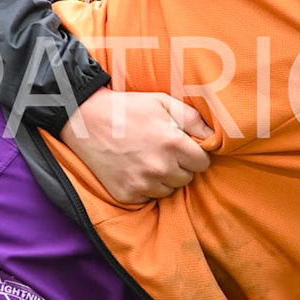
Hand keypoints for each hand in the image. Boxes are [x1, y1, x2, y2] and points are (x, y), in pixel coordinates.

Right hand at [60, 86, 213, 201]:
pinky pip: (148, 197)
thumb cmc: (128, 108)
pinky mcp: (126, 194)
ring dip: (163, 178)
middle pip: (187, 178)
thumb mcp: (164, 102)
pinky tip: (134, 168)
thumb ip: (194, 119)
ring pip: (169, 190)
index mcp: (173, 145)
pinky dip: (145, 186)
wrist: (85, 119)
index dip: (195, 154)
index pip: (203, 163)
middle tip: (162, 151)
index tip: (183, 147)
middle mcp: (159, 168)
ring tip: (146, 158)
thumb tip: (214, 137)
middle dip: (180, 166)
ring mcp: (142, 183)